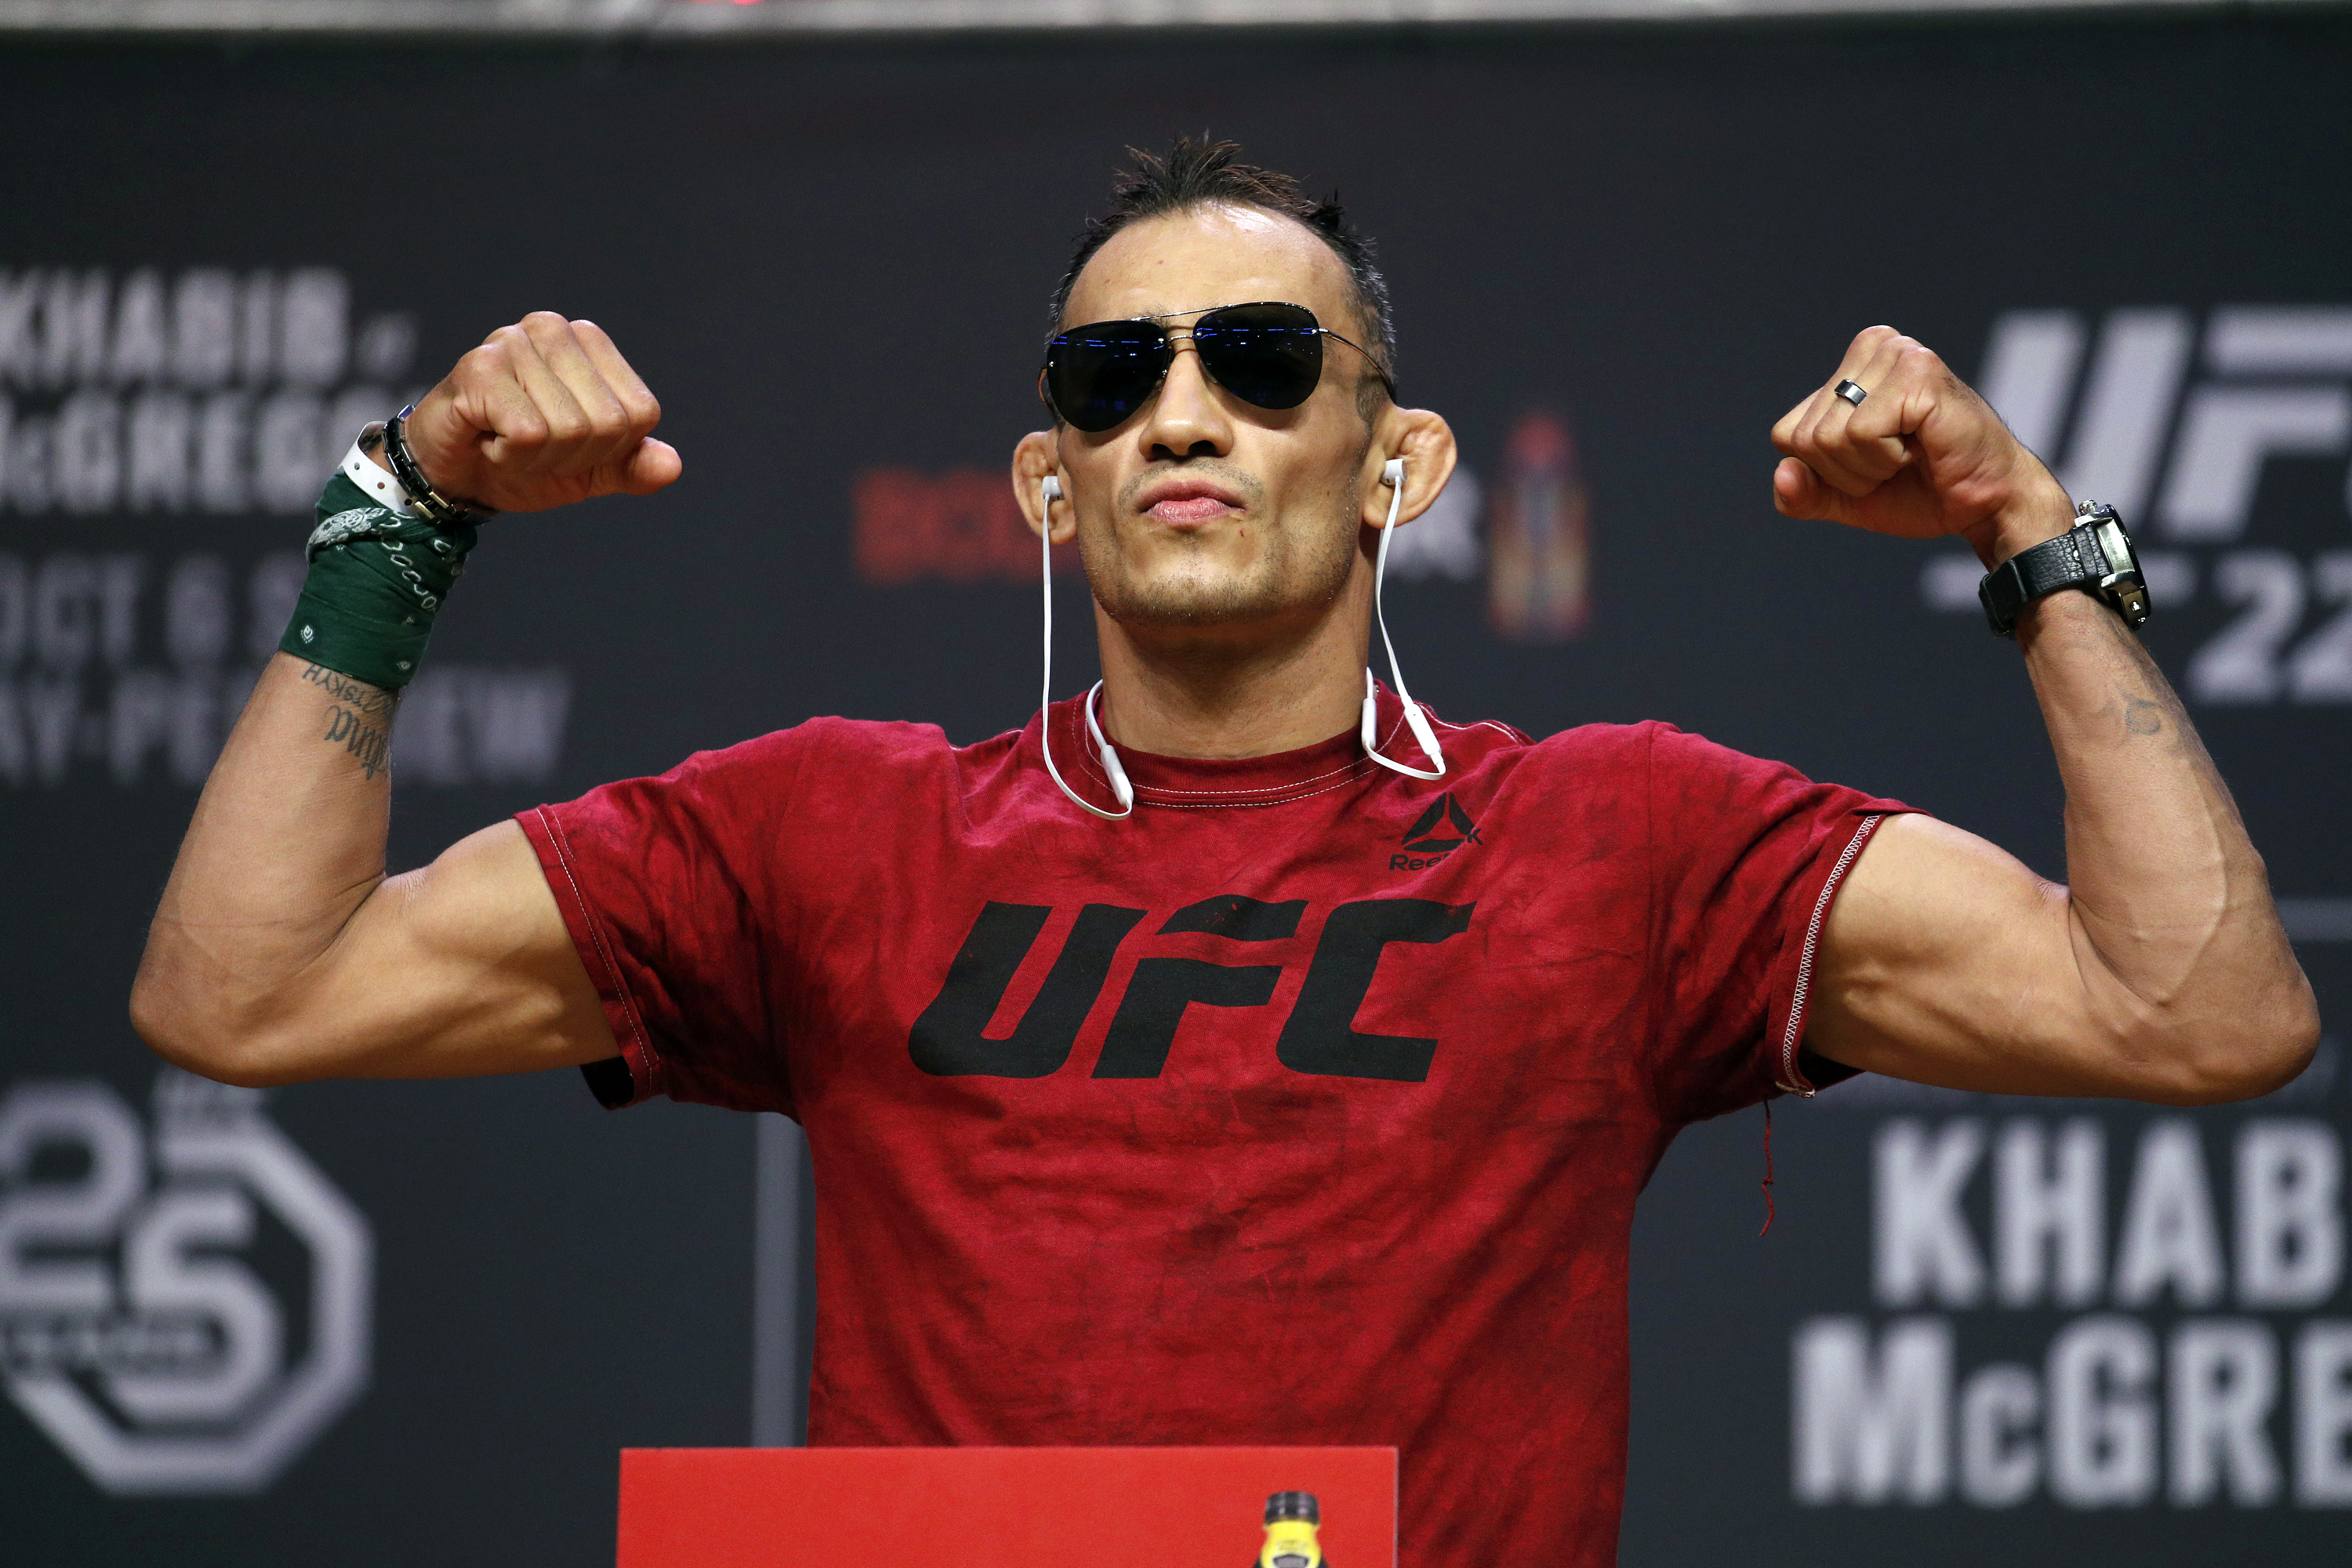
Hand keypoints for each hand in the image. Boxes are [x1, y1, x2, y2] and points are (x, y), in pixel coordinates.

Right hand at [391, 313, 680, 513]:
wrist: (455, 474)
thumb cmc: (523, 460)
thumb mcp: (591, 471)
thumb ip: (633, 466)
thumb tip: (671, 465)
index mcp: (591, 343)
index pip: (639, 414)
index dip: (609, 449)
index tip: (569, 446)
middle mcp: (554, 329)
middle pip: (606, 423)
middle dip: (572, 456)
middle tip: (533, 447)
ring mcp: (514, 342)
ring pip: (567, 429)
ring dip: (537, 457)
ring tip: (507, 441)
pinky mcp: (480, 367)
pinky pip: (527, 434)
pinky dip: (509, 455)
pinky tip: (488, 438)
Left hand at [1770, 326, 2071, 566]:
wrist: (1985, 504)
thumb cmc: (1921, 491)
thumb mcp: (1846, 498)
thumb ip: (1803, 494)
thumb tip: (1783, 473)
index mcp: (1850, 365)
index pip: (1787, 434)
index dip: (1825, 471)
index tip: (1874, 464)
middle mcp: (1872, 347)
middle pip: (1805, 437)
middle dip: (1848, 472)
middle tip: (1897, 462)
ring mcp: (1897, 354)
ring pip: (1829, 436)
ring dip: (1870, 466)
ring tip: (1911, 453)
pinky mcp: (1918, 373)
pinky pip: (1861, 433)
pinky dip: (1888, 458)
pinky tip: (1923, 446)